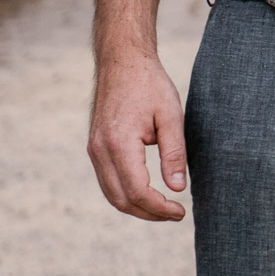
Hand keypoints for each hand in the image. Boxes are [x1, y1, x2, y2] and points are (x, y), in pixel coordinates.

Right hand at [88, 51, 187, 221]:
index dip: (159, 208)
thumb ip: (175, 153)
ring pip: (111, 194)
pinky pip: (107, 181)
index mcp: (119, 143)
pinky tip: (148, 193)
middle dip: (149, 213)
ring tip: (164, 208)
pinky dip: (126, 194)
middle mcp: (100, 150)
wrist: (122, 61)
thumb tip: (178, 188)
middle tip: (175, 214)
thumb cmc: (149, 84)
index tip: (181, 211)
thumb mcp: (171, 115)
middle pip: (121, 200)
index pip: (137, 191)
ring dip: (136, 207)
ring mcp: (94, 150)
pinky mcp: (95, 147)